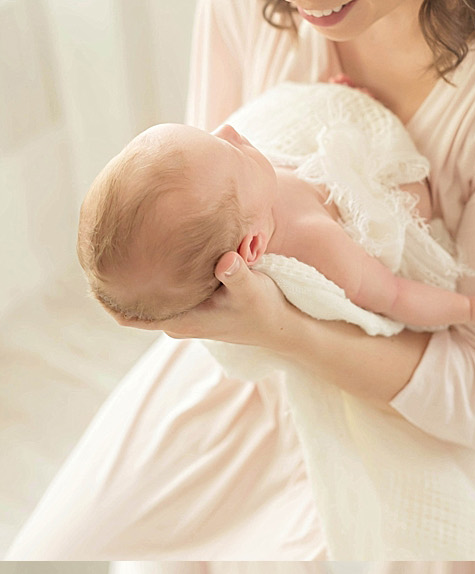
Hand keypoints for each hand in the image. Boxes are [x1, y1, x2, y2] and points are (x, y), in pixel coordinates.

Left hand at [113, 253, 294, 348]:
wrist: (286, 329)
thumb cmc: (267, 311)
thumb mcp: (253, 290)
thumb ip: (236, 274)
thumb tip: (225, 258)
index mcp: (181, 319)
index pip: (124, 314)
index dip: (102, 296)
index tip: (88, 271)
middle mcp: (179, 319)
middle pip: (132, 303)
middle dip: (117, 280)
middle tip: (101, 247)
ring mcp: (189, 314)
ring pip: (150, 297)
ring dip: (139, 276)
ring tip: (124, 245)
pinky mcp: (200, 306)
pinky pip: (167, 292)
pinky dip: (158, 276)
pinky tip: (161, 253)